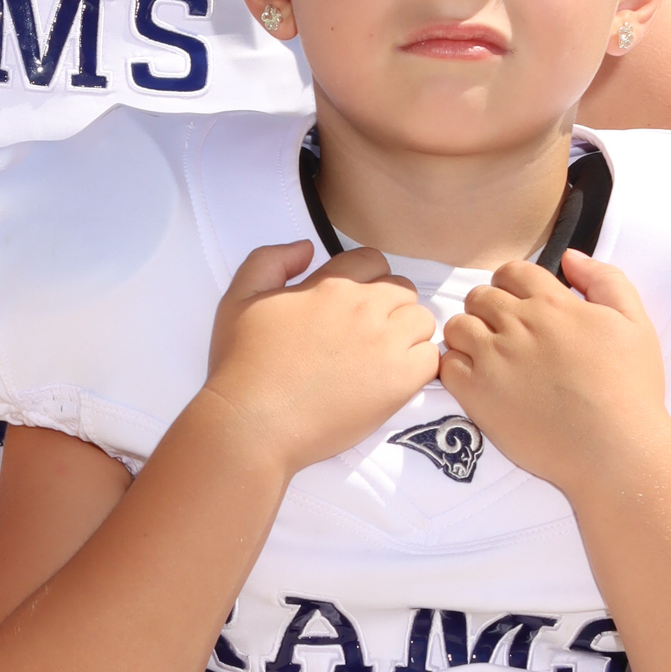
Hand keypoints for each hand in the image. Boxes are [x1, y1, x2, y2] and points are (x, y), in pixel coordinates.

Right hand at [206, 240, 440, 473]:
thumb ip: (270, 260)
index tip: (353, 304)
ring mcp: (385, 345)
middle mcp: (364, 309)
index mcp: (331, 286)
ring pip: (422, 321)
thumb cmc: (242, 364)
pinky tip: (392, 378)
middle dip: (389, 304)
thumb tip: (307, 249)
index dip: (365, 279)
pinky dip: (418, 365)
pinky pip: (431, 359)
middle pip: (403, 289)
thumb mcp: (239, 298)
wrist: (253, 423)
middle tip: (367, 332)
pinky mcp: (398, 383)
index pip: (373, 261)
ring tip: (383, 355)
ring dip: (408, 333)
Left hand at [439, 252, 670, 492]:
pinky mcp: (477, 394)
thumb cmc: (631, 389)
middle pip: (480, 297)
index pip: (511, 272)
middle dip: (488, 310)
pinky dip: (455, 367)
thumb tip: (569, 257)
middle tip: (505, 336)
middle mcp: (519, 325)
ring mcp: (493, 358)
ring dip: (468, 336)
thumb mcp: (635, 322)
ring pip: (457, 327)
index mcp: (553, 304)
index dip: (512, 285)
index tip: (519, 306)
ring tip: (488, 357)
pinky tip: (477, 380)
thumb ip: (605, 280)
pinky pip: (446, 364)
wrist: (615, 449)